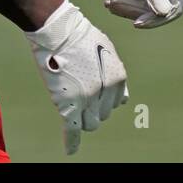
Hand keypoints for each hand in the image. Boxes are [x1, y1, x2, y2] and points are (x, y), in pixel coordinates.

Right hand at [25, 0, 128, 154]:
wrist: (58, 30)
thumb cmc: (81, 36)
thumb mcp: (107, 50)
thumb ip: (116, 74)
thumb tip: (123, 100)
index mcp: (118, 77)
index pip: (116, 102)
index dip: (104, 99)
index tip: (93, 94)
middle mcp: (106, 91)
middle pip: (103, 114)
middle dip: (94, 108)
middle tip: (79, 95)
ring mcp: (87, 99)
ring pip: (90, 124)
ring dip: (83, 119)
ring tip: (73, 108)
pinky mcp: (68, 104)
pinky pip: (72, 130)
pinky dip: (72, 142)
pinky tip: (71, 151)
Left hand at [93, 0, 182, 27]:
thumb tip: (165, 13)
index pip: (174, 7)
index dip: (157, 18)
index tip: (136, 23)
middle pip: (160, 12)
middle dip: (137, 11)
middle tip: (113, 5)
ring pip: (147, 13)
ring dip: (127, 10)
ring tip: (108, 3)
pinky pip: (139, 10)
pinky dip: (125, 8)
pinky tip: (110, 3)